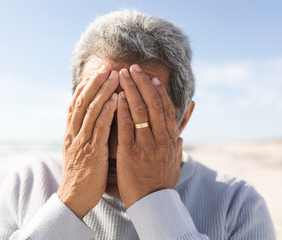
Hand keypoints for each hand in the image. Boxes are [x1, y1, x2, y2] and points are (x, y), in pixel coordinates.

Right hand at [57, 65, 118, 218]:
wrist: (74, 197)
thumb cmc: (81, 175)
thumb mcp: (77, 151)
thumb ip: (82, 135)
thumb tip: (89, 122)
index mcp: (70, 133)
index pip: (75, 105)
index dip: (84, 88)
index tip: (93, 74)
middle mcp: (73, 134)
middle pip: (82, 102)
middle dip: (94, 83)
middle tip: (106, 68)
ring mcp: (81, 142)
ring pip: (91, 110)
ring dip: (103, 91)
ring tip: (114, 76)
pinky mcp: (92, 151)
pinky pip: (100, 127)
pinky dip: (108, 110)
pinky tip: (116, 99)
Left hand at [116, 64, 182, 208]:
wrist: (153, 203)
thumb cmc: (161, 183)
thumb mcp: (174, 165)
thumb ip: (176, 149)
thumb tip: (179, 137)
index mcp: (170, 140)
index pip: (166, 109)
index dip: (159, 91)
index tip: (151, 78)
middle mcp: (161, 138)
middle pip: (153, 104)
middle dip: (142, 83)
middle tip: (132, 68)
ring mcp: (146, 144)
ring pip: (140, 111)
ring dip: (130, 90)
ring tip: (122, 75)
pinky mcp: (130, 152)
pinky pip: (126, 127)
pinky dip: (122, 110)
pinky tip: (116, 96)